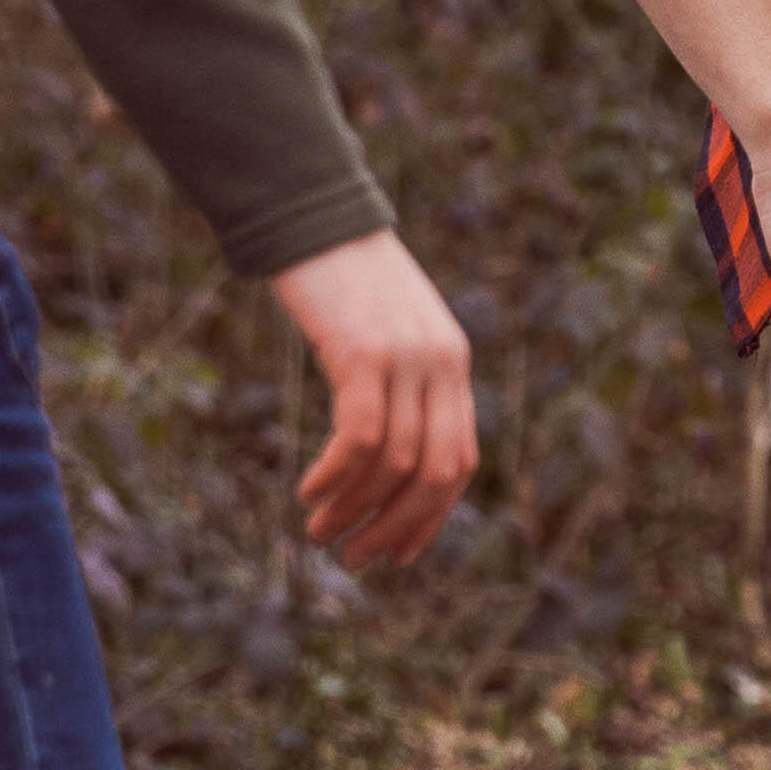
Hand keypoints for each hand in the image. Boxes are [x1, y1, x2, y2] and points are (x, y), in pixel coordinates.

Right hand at [266, 232, 475, 567]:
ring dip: (356, 509)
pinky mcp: (365, 351)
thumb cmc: (338, 276)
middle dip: (397, 526)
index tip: (396, 552)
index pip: (459, 460)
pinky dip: (338, 476)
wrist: (311, 212)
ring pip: (395, 462)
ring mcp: (406, 357)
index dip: (430, 516)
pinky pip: (361, 437)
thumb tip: (381, 456)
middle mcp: (441, 363)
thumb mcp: (383, 331)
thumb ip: (396, 383)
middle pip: (435, 472)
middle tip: (355, 557)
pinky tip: (311, 493)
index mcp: (453, 363)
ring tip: (321, 533)